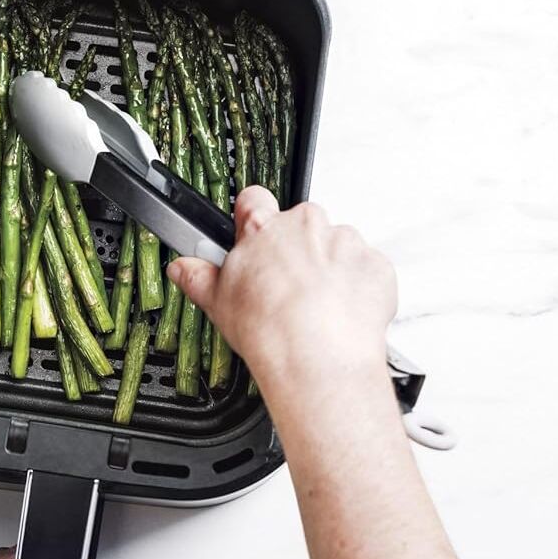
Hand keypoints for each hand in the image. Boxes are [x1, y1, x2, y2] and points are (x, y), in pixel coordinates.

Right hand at [167, 186, 396, 393]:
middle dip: (297, 251)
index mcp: (263, 230)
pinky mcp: (374, 264)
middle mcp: (305, 226)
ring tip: (318, 308)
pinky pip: (366, 269)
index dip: (253, 216)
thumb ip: (199, 277)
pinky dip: (358, 288)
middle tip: (288, 288)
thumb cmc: (270, 330)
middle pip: (300, 226)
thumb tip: (183, 267)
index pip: (253, 200)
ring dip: (330, 269)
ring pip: (336, 247)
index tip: (254, 235)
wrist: (317, 358)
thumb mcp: (218, 304)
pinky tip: (342, 314)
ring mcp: (344, 242)